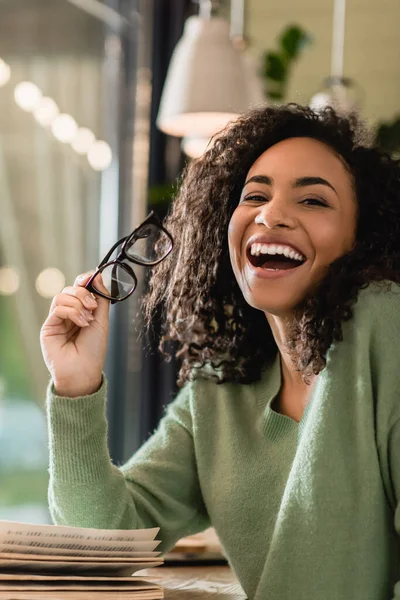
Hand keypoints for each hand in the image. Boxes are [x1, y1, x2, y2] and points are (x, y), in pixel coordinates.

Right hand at [40, 272, 109, 396]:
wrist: (84, 372)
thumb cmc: (94, 350)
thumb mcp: (102, 321)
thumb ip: (101, 299)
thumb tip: (97, 276)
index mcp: (81, 311)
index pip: (79, 288)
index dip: (85, 280)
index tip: (93, 277)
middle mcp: (68, 313)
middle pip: (71, 289)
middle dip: (84, 293)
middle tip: (93, 307)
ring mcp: (57, 319)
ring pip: (62, 296)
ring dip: (78, 304)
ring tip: (87, 319)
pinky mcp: (49, 326)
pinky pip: (58, 307)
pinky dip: (72, 311)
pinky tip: (81, 322)